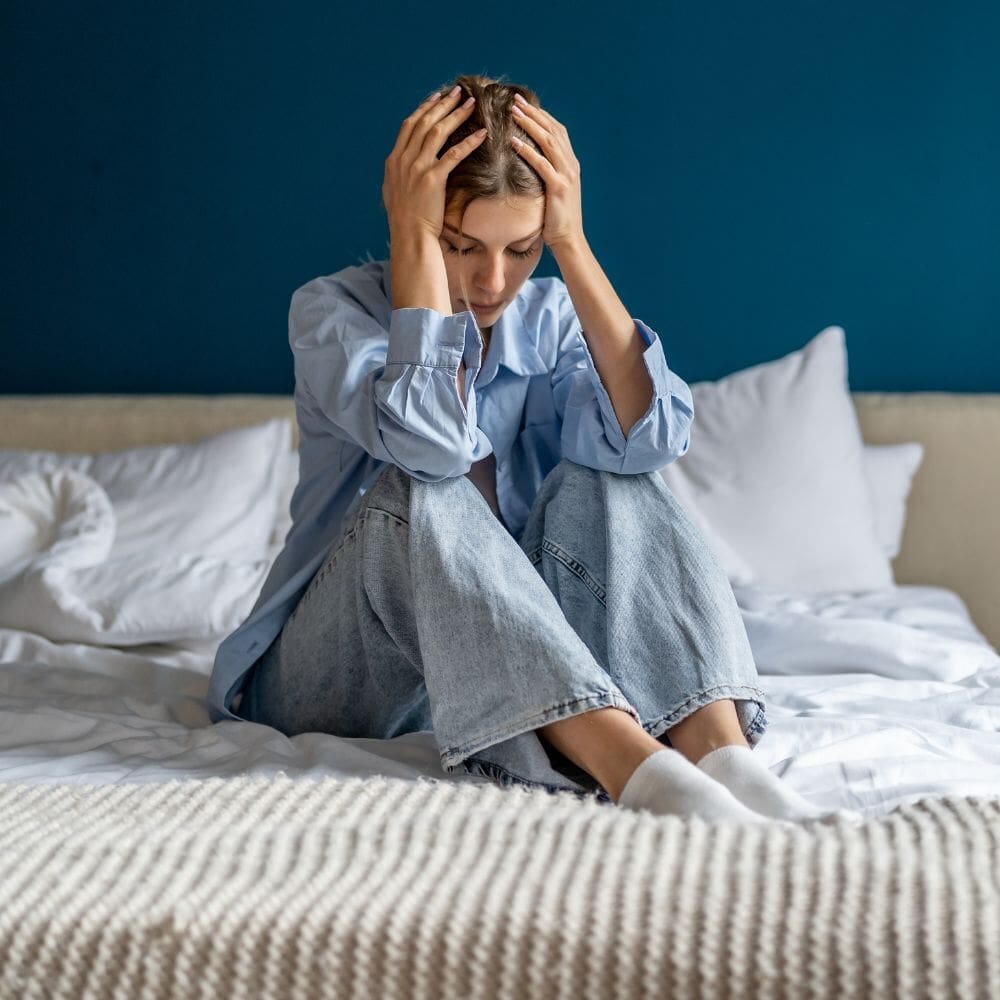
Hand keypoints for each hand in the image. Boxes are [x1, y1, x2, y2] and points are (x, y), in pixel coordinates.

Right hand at [382, 86, 486, 241]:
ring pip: (437, 132)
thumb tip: (404, 162)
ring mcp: (417, 169)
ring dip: (455, 115)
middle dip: (443, 104)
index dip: (424, 109)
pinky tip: (482, 133)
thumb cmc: (405, 220)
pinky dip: (469, 141)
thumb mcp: (394, 191)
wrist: (409, 236)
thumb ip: (400, 173)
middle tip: (459, 92)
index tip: (437, 97)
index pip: (409, 125)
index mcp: (394, 160)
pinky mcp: (433, 179)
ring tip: (471, 104)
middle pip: (424, 122)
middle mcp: (404, 160)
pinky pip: (454, 154)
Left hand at [509, 94, 584, 250]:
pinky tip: (513, 142)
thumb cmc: (557, 218)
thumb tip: (529, 160)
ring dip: (529, 125)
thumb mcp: (554, 190)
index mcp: (571, 163)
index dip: (541, 115)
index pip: (557, 130)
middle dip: (534, 113)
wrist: (569, 239)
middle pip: (552, 130)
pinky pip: (541, 164)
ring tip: (513, 112)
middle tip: (516, 100)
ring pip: (548, 142)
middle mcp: (571, 165)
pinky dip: (527, 151)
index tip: (524, 103)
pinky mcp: (558, 187)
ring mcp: (566, 175)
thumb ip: (547, 172)